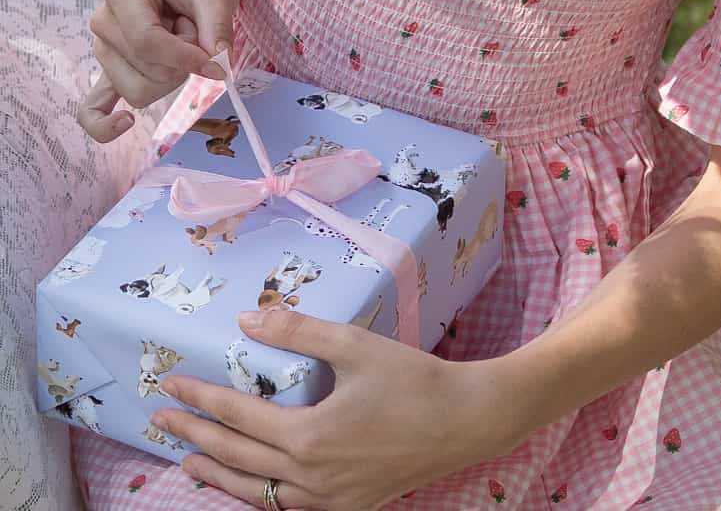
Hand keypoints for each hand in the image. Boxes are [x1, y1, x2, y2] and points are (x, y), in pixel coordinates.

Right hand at [78, 0, 240, 142]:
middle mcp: (106, 24)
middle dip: (182, 66)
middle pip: (148, 73)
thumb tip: (218, 62)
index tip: (216, 65)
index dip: (186, 60)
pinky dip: (104, 123)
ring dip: (169, 80)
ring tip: (176, 47)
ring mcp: (106, 51)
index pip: (148, 43)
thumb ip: (217, 24)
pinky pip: (95, 108)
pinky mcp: (113, 71)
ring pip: (138, 92)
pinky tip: (125, 124)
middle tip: (191, 35)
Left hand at [152, 311, 521, 510]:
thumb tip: (247, 320)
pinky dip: (260, 496)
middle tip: (162, 422)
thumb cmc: (414, 381)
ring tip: (189, 463)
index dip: (201, 400)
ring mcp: (331, 500)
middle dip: (195, 437)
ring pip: (259, 494)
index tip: (171, 387)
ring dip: (219, 477)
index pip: (238, 417)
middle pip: (237, 459)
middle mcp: (313, 477)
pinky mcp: (349, 507)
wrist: (468, 422)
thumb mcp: (355, 346)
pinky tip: (252, 486)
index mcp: (310, 436)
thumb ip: (297, 332)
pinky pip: (289, 507)